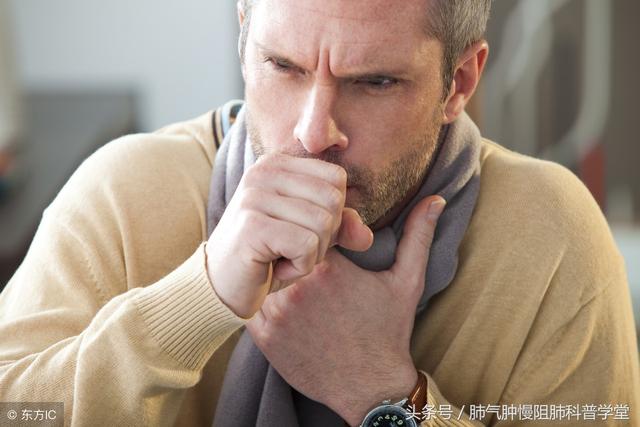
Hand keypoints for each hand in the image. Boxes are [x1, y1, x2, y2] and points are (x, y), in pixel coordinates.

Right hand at [206, 153, 373, 317]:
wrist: (220, 287)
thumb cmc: (267, 257)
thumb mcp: (310, 237)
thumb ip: (341, 227)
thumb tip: (366, 236)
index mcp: (277, 164)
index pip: (336, 179)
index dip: (332, 214)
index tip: (299, 231)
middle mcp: (263, 171)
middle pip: (333, 200)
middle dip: (324, 237)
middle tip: (291, 250)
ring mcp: (254, 196)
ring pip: (323, 224)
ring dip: (310, 255)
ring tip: (280, 258)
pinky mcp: (252, 226)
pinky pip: (307, 246)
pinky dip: (298, 268)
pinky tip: (273, 268)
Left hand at [246, 195, 445, 425]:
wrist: (370, 387)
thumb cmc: (388, 331)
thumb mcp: (407, 280)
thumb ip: (418, 235)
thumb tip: (436, 199)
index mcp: (329, 266)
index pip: (306, 226)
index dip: (314, 230)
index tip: (325, 243)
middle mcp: (297, 286)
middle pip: (281, 246)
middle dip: (291, 248)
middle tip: (303, 258)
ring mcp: (276, 312)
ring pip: (262, 272)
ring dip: (272, 270)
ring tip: (289, 277)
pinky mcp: (263, 335)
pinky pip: (250, 302)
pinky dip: (260, 297)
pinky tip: (280, 301)